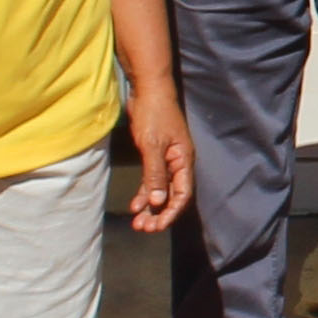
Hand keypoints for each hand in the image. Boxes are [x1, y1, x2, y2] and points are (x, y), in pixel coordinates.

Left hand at [117, 83, 195, 234]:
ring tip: (137, 222)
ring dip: (149, 207)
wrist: (148, 90)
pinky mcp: (155, 155)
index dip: (170, 213)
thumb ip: (155, 174)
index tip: (157, 226)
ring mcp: (167, 160)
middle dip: (158, 214)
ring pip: (160, 190)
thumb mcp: (153, 145)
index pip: (182, 195)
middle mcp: (178, 164)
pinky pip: (151, 180)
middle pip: (171, 196)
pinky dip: (144, 193)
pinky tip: (134, 205)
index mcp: (183, 161)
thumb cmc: (154, 114)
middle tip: (143, 228)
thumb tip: (157, 201)